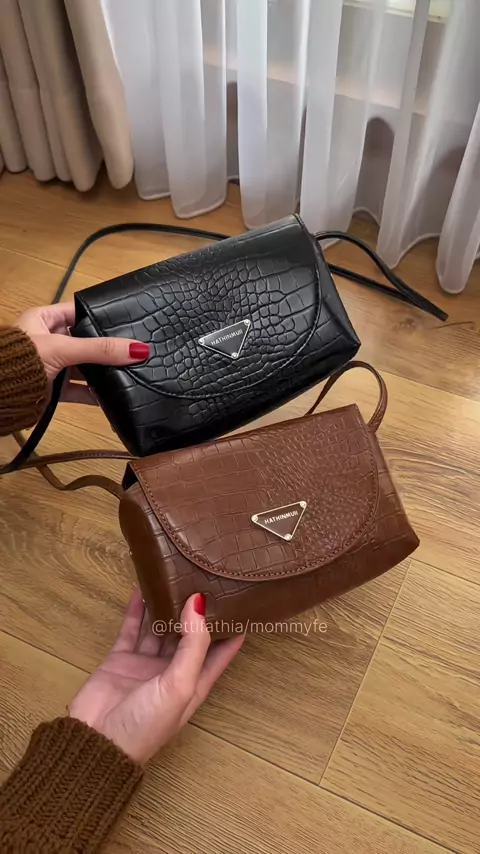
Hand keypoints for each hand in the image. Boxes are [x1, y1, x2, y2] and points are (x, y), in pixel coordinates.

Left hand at [18, 302, 149, 404]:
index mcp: (44, 319)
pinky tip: (113, 395)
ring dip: (103, 372)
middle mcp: (48, 340)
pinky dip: (94, 393)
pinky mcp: (53, 388)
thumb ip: (100, 350)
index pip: (78, 312)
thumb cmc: (24, 359)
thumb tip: (140, 350)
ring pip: (84, 367)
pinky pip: (79, 389)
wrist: (0, 397)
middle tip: (134, 349)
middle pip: (85, 342)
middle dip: (106, 348)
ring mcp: (51, 365)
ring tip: (130, 371)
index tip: (126, 322)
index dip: (100, 316)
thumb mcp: (63, 348)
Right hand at [68, 590, 243, 763]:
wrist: (96, 742)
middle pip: (189, 635)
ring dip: (166, 606)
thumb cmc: (146, 725)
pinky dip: (137, 609)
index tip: (242, 603)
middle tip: (205, 578)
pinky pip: (132, 629)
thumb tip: (200, 603)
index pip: (220, 653)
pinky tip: (141, 588)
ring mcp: (145, 664)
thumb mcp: (180, 685)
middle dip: (196, 611)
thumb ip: (193, 644)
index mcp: (194, 683)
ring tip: (174, 577)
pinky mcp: (121, 660)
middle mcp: (172, 672)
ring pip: (160, 628)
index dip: (231, 631)